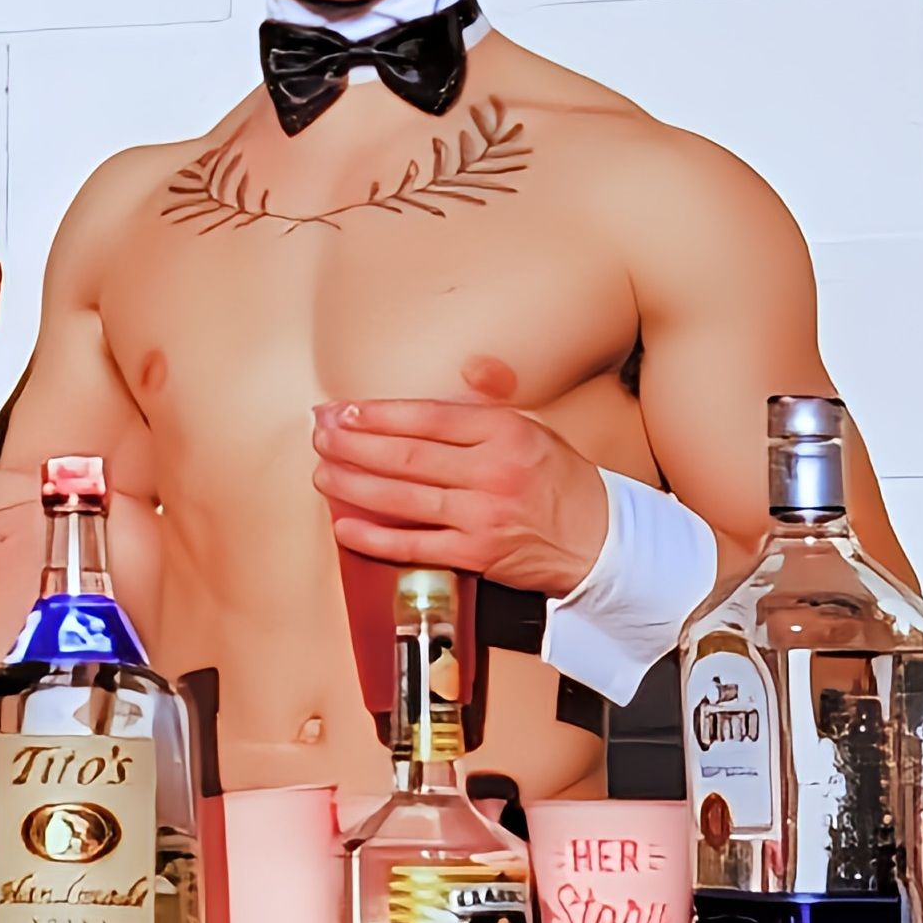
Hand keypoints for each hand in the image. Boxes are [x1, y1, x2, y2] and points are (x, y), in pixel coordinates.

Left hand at [311, 399, 611, 594]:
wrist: (601, 542)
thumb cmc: (562, 483)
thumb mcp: (535, 428)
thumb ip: (492, 401)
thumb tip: (469, 367)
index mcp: (504, 432)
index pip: (428, 417)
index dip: (379, 414)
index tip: (344, 411)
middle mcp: (491, 471)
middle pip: (407, 455)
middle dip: (354, 445)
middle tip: (321, 437)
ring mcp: (482, 516)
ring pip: (403, 498)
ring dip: (354, 485)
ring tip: (322, 473)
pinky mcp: (476, 555)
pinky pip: (414, 545)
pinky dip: (375, 537)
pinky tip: (344, 525)